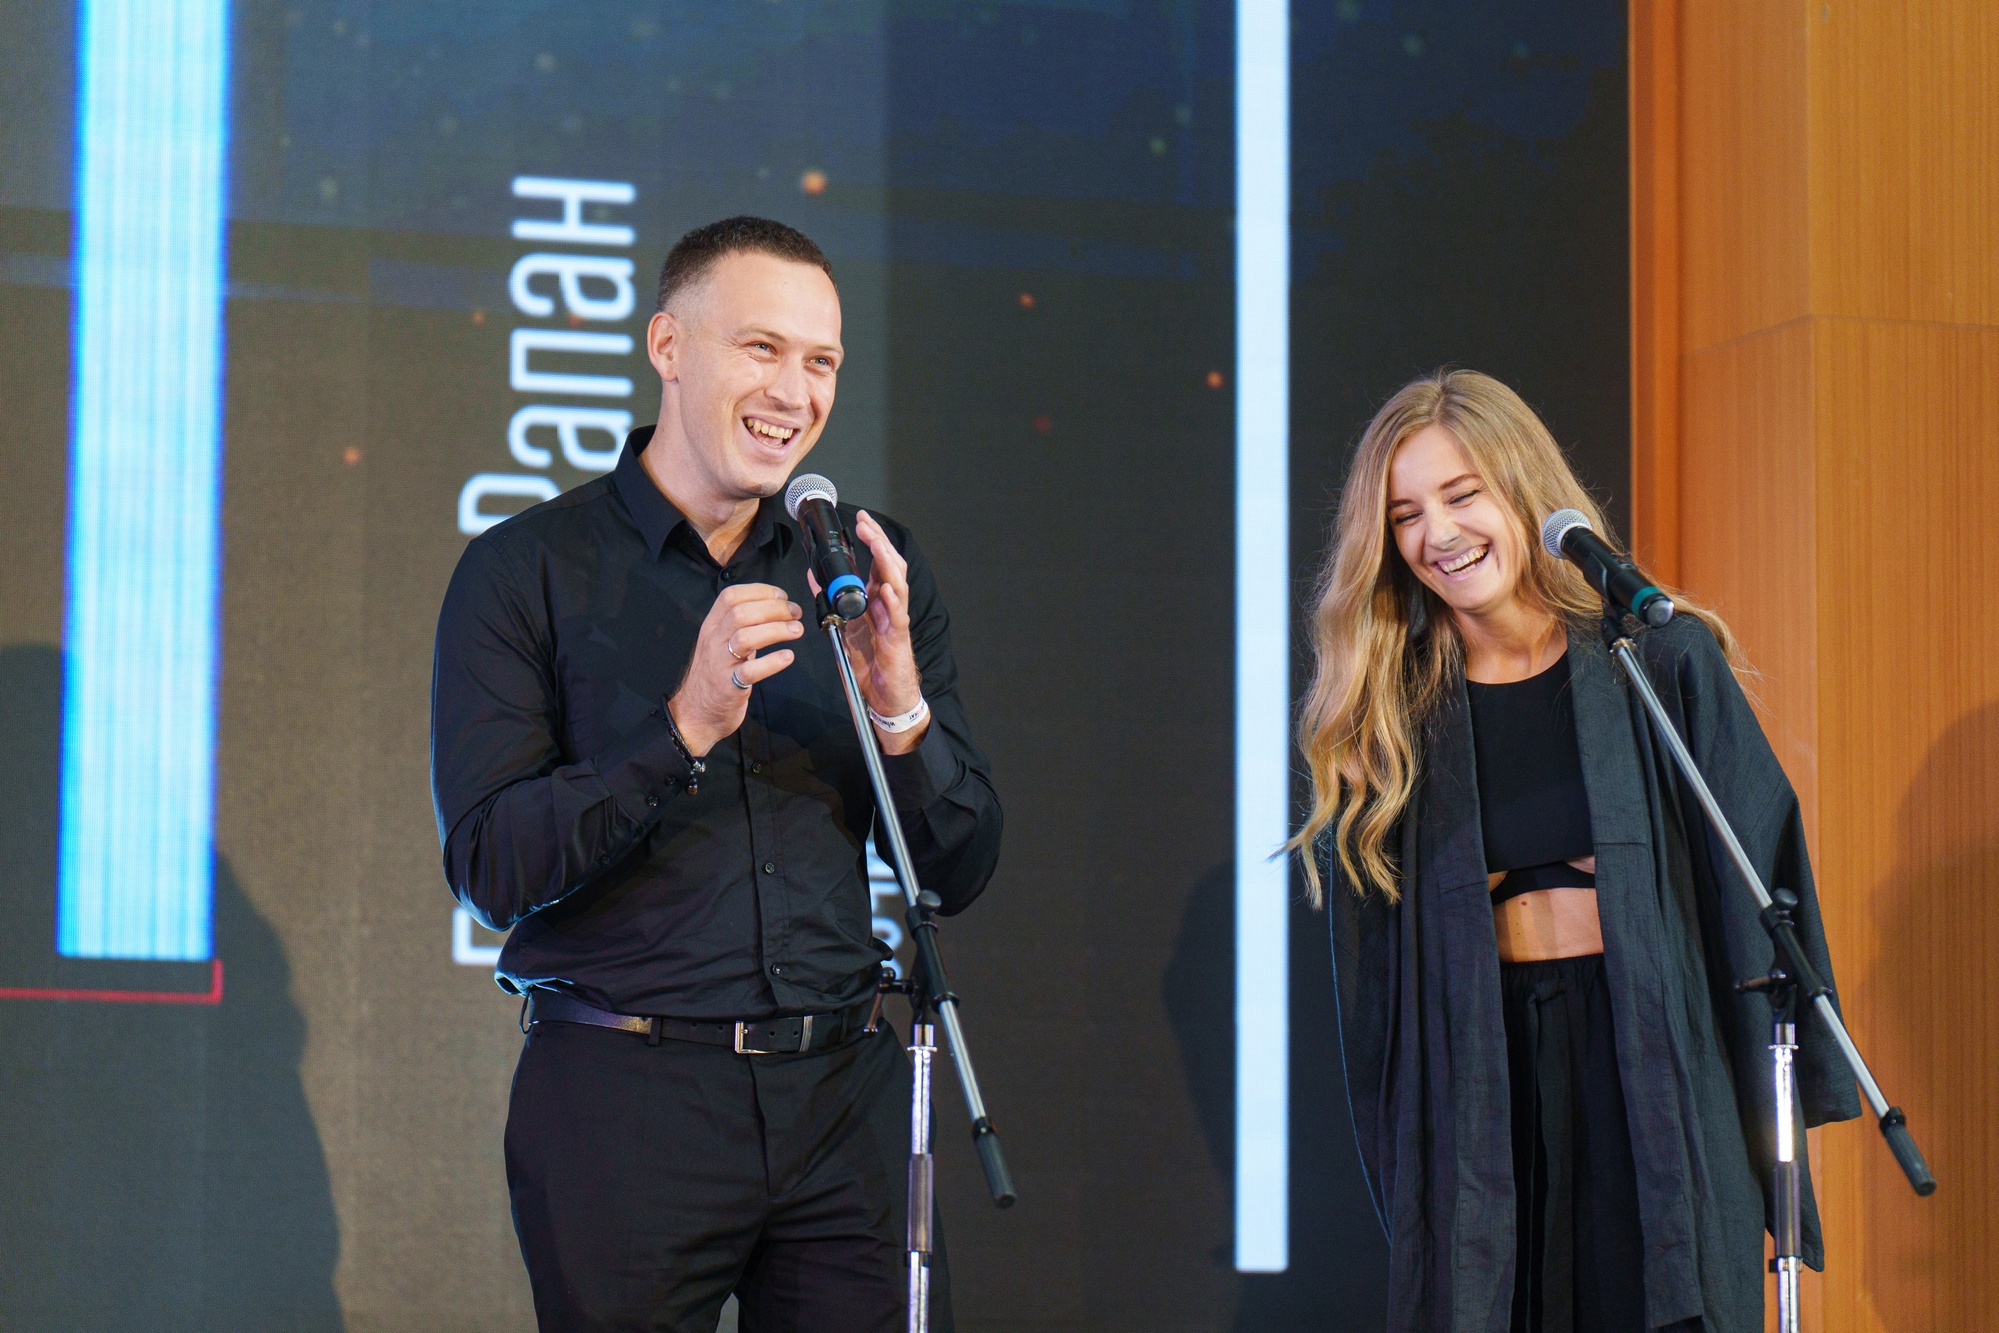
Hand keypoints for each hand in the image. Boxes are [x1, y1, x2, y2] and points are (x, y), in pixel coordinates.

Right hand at [668, 583, 803, 755]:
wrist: (696, 713)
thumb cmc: (715, 675)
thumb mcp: (722, 643)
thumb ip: (741, 625)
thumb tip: (775, 607)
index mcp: (712, 625)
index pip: (731, 596)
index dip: (760, 591)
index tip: (783, 597)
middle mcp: (713, 640)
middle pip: (741, 613)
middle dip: (773, 608)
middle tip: (795, 614)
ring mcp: (720, 663)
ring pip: (745, 637)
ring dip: (776, 630)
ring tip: (797, 630)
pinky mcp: (729, 686)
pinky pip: (750, 671)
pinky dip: (771, 662)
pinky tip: (787, 657)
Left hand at [810, 511, 926, 753]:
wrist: (885, 697)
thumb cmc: (870, 664)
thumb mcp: (842, 627)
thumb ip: (830, 602)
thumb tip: (812, 577)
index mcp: (876, 602)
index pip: (877, 563)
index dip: (871, 541)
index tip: (860, 522)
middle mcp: (889, 606)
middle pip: (890, 566)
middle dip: (879, 542)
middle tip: (865, 524)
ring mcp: (896, 620)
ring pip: (898, 584)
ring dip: (887, 562)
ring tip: (877, 544)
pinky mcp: (898, 639)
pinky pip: (897, 616)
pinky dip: (892, 600)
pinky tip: (884, 588)